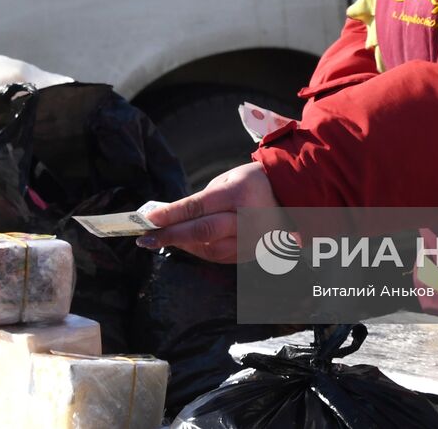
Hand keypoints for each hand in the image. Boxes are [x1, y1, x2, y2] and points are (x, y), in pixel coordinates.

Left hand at [139, 162, 279, 262]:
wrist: (292, 196)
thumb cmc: (253, 183)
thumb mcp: (228, 180)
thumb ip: (204, 199)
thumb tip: (174, 216)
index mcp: (239, 195)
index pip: (199, 207)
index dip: (172, 214)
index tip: (149, 219)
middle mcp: (247, 220)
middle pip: (203, 231)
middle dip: (170, 236)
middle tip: (146, 238)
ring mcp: (251, 241)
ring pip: (209, 249)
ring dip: (181, 245)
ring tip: (160, 240)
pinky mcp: (251, 254)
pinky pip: (219, 256)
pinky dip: (198, 251)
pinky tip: (184, 244)